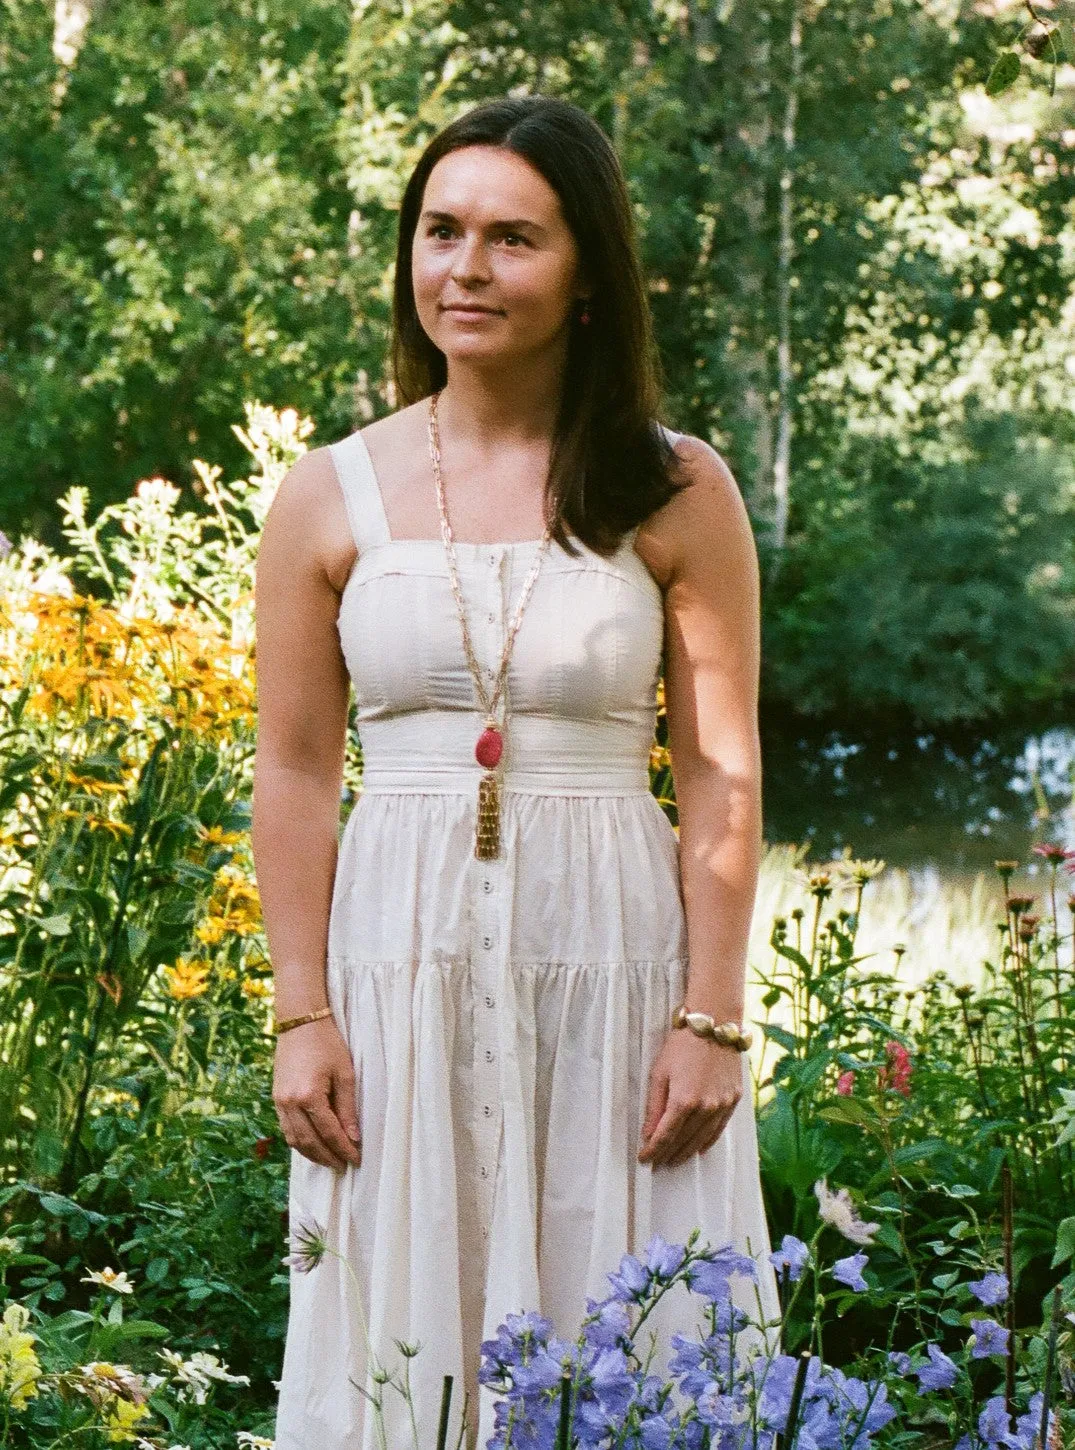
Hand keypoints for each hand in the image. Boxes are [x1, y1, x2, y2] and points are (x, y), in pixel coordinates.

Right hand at [273, 1014, 361, 1171]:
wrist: (300, 1022)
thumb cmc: (327, 1044)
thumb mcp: (345, 1074)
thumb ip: (348, 1107)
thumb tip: (353, 1137)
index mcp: (309, 1096)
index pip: (329, 1133)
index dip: (344, 1149)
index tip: (356, 1160)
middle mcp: (290, 1103)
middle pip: (310, 1142)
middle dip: (328, 1157)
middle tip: (344, 1166)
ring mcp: (279, 1102)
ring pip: (294, 1140)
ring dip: (312, 1154)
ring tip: (330, 1160)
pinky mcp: (276, 1098)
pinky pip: (286, 1129)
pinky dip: (300, 1142)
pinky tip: (313, 1145)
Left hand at [637, 1027, 742, 1168]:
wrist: (714, 1025)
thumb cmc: (682, 1045)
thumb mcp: (660, 1073)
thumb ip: (654, 1107)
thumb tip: (648, 1134)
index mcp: (683, 1101)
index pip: (665, 1136)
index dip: (654, 1150)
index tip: (644, 1159)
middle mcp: (705, 1108)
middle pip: (684, 1141)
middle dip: (668, 1154)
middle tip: (657, 1164)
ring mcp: (722, 1105)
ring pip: (702, 1139)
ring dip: (687, 1152)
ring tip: (674, 1160)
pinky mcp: (733, 1100)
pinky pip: (719, 1129)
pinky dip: (707, 1142)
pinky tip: (699, 1149)